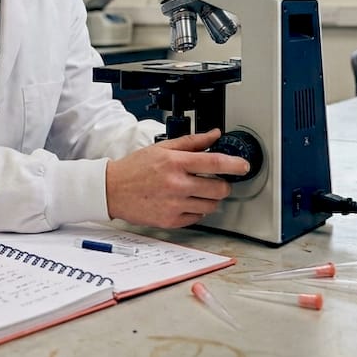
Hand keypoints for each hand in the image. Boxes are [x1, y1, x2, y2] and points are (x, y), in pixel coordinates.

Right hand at [104, 129, 249, 227]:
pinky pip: (197, 218)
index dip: (234, 164)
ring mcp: (174, 205)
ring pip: (211, 206)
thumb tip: (214, 135)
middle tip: (216, 181)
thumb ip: (191, 142)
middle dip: (223, 185)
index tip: (244, 166)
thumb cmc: (135, 168)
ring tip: (199, 192)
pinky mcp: (170, 221)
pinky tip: (187, 202)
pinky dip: (197, 210)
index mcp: (175, 163)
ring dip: (211, 199)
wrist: (112, 190)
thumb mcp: (162, 148)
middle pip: (218, 188)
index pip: (214, 162)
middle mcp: (177, 184)